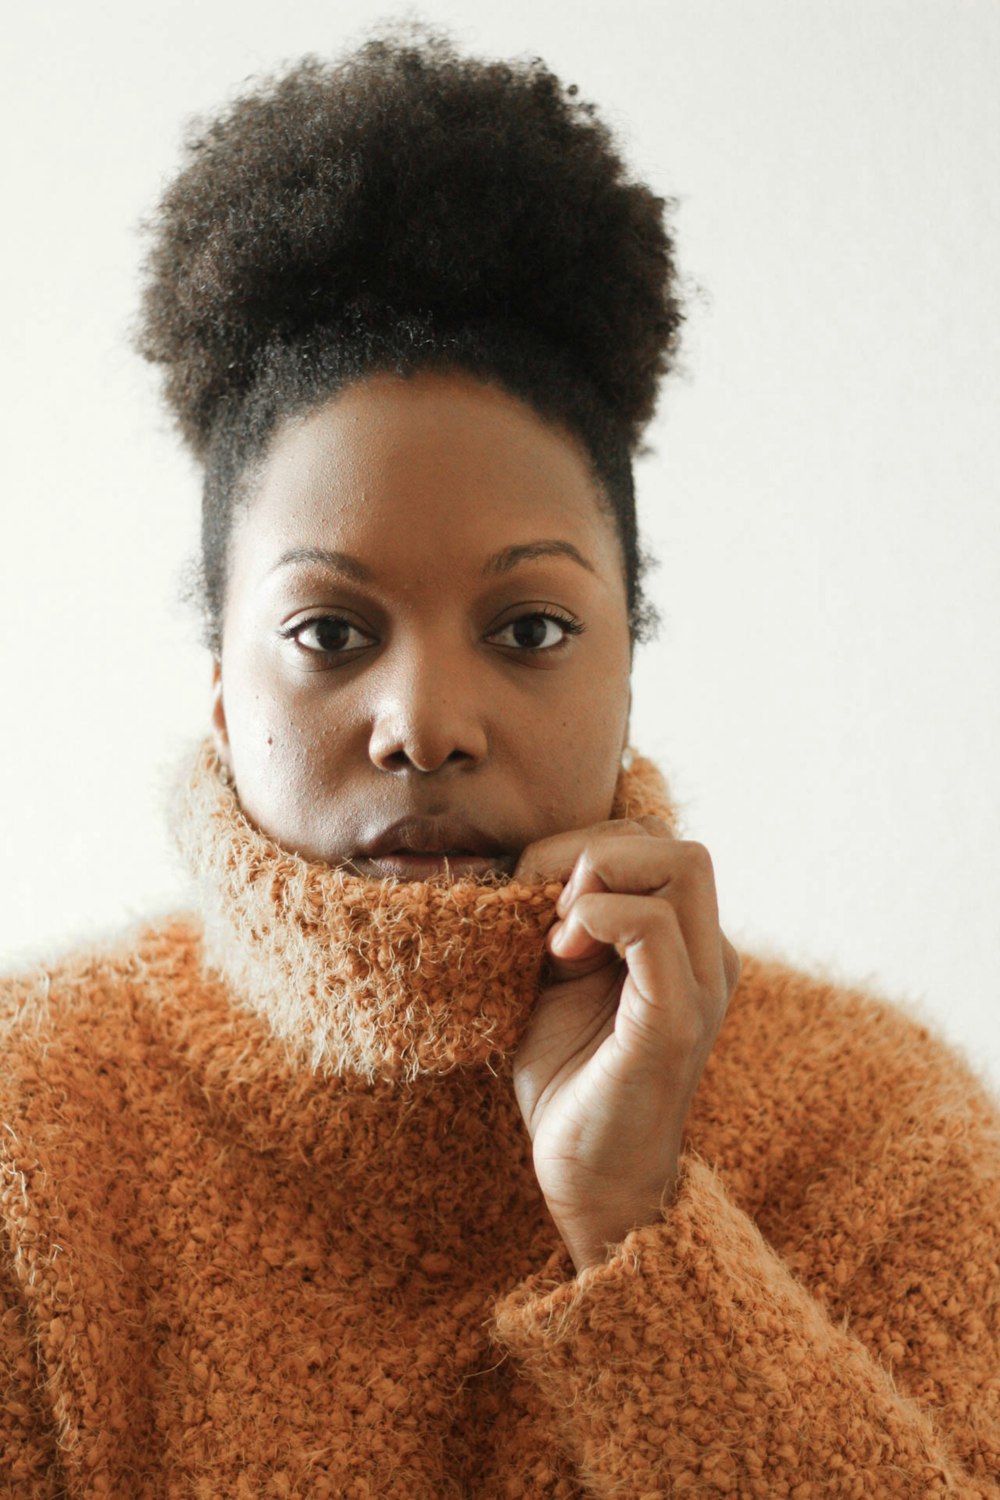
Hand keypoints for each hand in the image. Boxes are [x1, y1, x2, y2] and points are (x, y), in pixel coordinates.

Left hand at [511, 817, 740, 1274]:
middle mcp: (709, 957)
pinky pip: (655, 927)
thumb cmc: (569, 1078)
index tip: (539, 903)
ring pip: (682, 865)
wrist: (585, 1177)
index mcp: (687, 945)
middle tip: (548, 912)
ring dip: (599, 880)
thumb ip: (562, 917)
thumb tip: (540, 863)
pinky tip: (561, 956)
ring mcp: (702, 986)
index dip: (587, 849)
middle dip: (594, 853)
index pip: (656, 845)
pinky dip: (601, 916)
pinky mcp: (677, 1020)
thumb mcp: (556, 976)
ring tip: (557, 940)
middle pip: (678, 845)